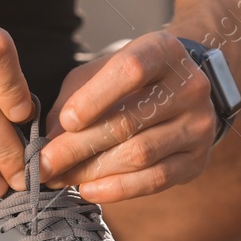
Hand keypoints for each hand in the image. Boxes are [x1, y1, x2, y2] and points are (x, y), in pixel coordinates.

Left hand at [40, 32, 216, 202]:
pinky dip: (118, 189)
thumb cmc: (131, 79)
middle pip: (129, 121)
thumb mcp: (101, 71)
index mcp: (163, 52)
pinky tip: (89, 189)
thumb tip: (50, 140)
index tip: (65, 122)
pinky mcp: (198, 159)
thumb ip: (74, 98)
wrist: (183, 89)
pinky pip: (155, 180)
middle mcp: (188, 87)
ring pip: (139, 154)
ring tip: (60, 177)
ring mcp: (198, 125)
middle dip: (77, 147)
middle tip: (42, 165)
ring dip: (92, 171)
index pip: (130, 72)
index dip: (95, 98)